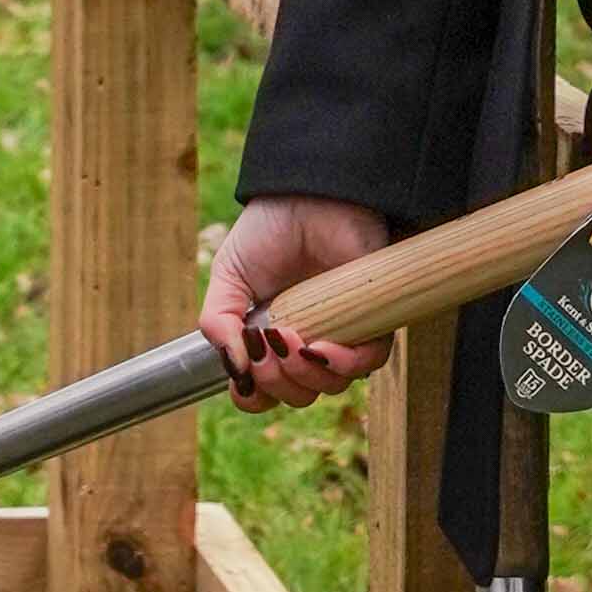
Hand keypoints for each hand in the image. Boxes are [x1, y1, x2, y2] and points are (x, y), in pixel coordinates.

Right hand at [202, 192, 391, 399]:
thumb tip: (235, 370)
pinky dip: (342, 366)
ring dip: (304, 375)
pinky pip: (366, 364)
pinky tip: (321, 347)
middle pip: (296, 395)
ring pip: (329, 387)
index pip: (265, 391)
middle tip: (267, 343)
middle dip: (275, 381)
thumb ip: (218, 323)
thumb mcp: (228, 277)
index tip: (245, 374)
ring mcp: (341, 333)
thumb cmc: (268, 232)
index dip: (254, 394)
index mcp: (271, 339)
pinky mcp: (373, 320)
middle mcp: (307, 342)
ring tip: (289, 337)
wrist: (307, 196)